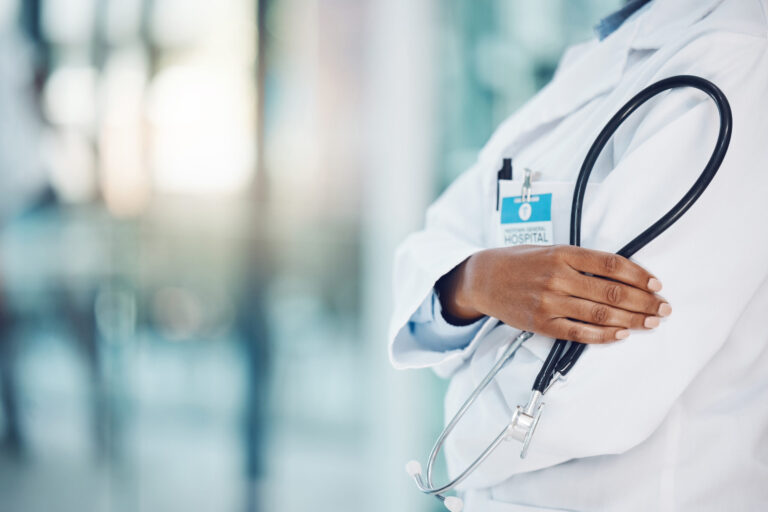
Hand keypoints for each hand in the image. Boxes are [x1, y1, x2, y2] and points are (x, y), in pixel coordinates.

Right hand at [436, 245, 670, 343]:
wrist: (484, 279)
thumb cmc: (520, 262)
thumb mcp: (550, 249)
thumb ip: (581, 260)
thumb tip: (621, 274)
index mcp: (563, 253)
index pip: (611, 264)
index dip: (639, 274)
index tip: (657, 284)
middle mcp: (558, 277)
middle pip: (612, 292)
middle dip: (644, 302)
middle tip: (664, 308)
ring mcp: (549, 302)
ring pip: (600, 314)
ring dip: (632, 320)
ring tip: (652, 322)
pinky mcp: (542, 324)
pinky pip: (579, 333)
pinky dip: (604, 336)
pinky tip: (622, 335)